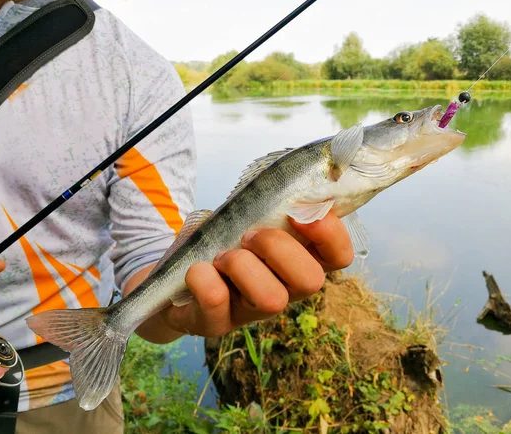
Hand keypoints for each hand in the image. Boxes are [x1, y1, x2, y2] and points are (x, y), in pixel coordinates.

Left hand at [139, 211, 352, 341]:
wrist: (171, 274)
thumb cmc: (218, 240)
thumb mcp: (244, 215)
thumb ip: (270, 203)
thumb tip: (297, 186)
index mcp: (297, 261)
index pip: (339, 257)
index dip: (330, 234)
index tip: (298, 213)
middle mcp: (283, 291)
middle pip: (311, 281)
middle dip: (278, 247)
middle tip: (248, 235)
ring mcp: (251, 312)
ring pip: (272, 300)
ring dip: (243, 266)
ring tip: (221, 256)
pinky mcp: (215, 323)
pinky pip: (218, 304)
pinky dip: (205, 279)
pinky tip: (196, 270)